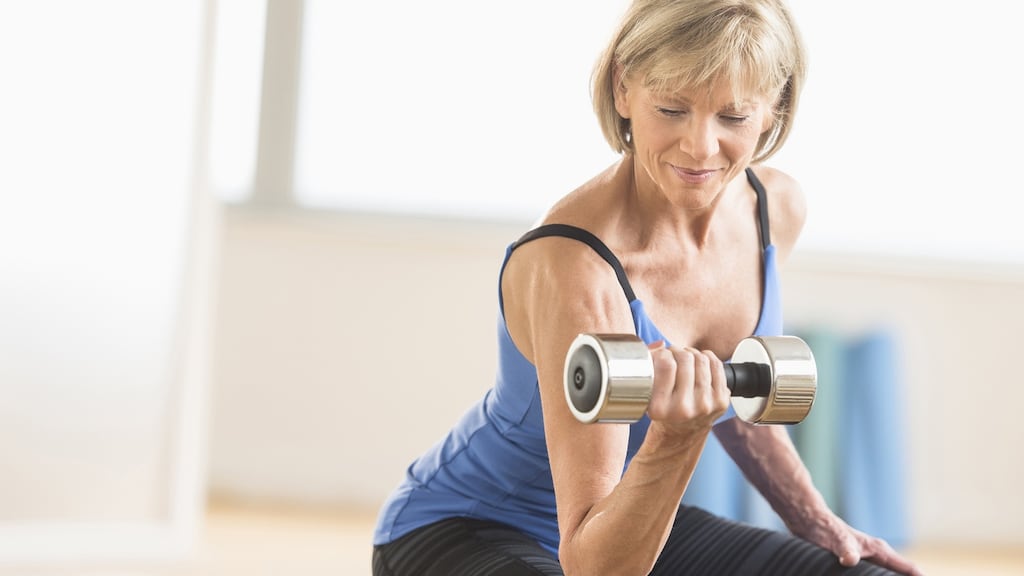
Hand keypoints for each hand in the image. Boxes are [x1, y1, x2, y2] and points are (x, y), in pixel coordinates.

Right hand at [645, 341, 730, 431]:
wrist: (682, 433)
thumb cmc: (663, 409)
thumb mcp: (648, 394)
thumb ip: (649, 367)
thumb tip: (660, 346)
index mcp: (660, 408)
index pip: (666, 365)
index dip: (664, 353)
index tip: (663, 355)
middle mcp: (684, 408)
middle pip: (685, 359)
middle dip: (678, 351)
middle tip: (674, 354)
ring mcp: (705, 405)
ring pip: (702, 360)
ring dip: (693, 353)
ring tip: (686, 359)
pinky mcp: (721, 402)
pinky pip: (717, 366)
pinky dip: (708, 358)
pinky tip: (700, 362)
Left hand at [793, 511, 923, 575]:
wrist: (809, 520)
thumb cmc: (825, 529)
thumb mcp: (836, 540)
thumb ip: (845, 549)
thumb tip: (850, 559)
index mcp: (880, 551)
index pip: (910, 570)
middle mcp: (879, 556)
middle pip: (904, 575)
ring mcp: (870, 560)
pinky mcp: (859, 564)